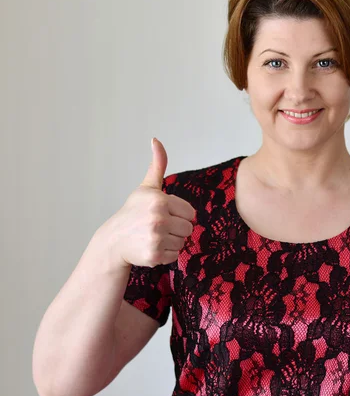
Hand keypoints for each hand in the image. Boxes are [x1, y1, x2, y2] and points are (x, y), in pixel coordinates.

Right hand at [101, 138, 195, 267]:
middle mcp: (158, 218)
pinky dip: (166, 254)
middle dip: (177, 229)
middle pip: (189, 228)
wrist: (113, 241)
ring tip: (154, 236)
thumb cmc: (133, 213)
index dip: (179, 215)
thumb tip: (156, 140)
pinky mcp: (154, 255)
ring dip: (172, 241)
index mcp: (159, 200)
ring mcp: (156, 238)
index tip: (163, 214)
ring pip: (183, 242)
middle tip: (158, 227)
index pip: (190, 213)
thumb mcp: (146, 188)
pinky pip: (174, 255)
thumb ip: (157, 165)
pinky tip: (151, 247)